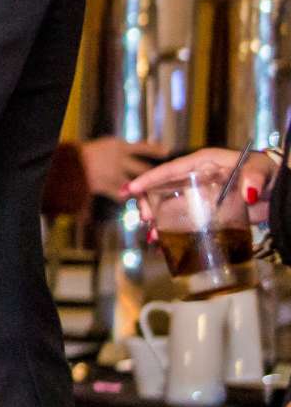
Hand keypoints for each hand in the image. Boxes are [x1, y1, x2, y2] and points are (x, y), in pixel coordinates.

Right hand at [77, 135, 164, 200]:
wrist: (65, 163)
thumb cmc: (83, 153)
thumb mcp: (104, 146)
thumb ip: (121, 151)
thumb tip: (138, 151)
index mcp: (119, 146)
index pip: (143, 148)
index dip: (156, 150)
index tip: (168, 151)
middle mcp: (119, 159)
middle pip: (144, 169)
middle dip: (154, 177)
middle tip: (165, 182)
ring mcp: (113, 173)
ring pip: (135, 185)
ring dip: (143, 193)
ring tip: (150, 198)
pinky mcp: (106, 186)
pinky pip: (120, 195)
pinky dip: (123, 198)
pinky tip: (125, 200)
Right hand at [126, 145, 278, 225]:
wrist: (279, 193)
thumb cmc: (269, 173)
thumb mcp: (261, 171)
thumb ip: (254, 178)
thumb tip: (248, 193)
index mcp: (204, 163)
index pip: (172, 169)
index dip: (150, 178)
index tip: (130, 188)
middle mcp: (197, 179)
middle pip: (164, 189)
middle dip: (149, 202)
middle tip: (144, 218)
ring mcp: (200, 197)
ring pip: (171, 207)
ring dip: (158, 221)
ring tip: (152, 235)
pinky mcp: (208, 213)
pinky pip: (184, 221)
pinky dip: (173, 232)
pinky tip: (164, 243)